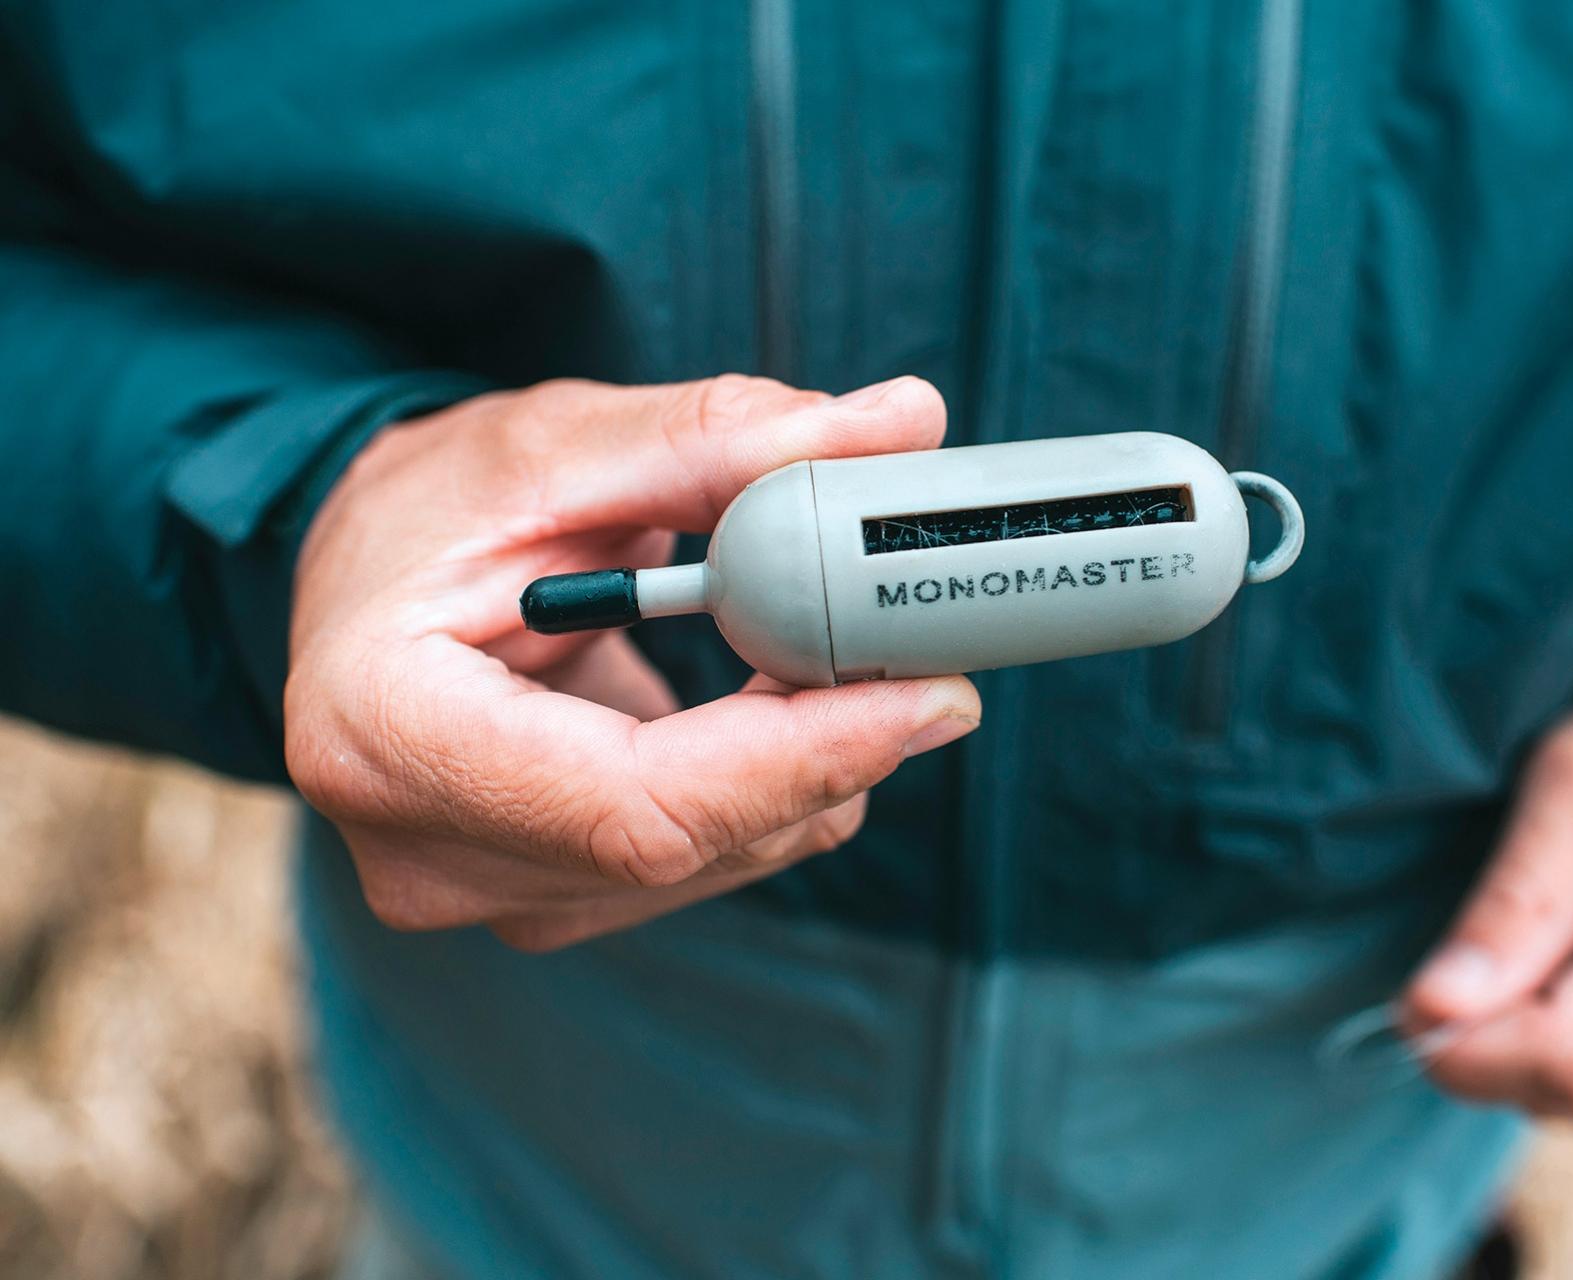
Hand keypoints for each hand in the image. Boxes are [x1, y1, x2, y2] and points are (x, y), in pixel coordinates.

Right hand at [286, 375, 978, 951]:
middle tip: (921, 639)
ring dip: (809, 756)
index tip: (930, 689)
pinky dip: (772, 776)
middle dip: (832, 743)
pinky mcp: (547, 901)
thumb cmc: (431, 507)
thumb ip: (726, 439)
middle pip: (695, 841)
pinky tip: (766, 690)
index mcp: (383, 733)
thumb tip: (903, 424)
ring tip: (809, 634)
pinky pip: (713, 858)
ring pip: (726, 858)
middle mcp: (422, 850)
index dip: (802, 754)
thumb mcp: (562, 444)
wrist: (365, 587)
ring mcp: (486, 895)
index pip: (637, 802)